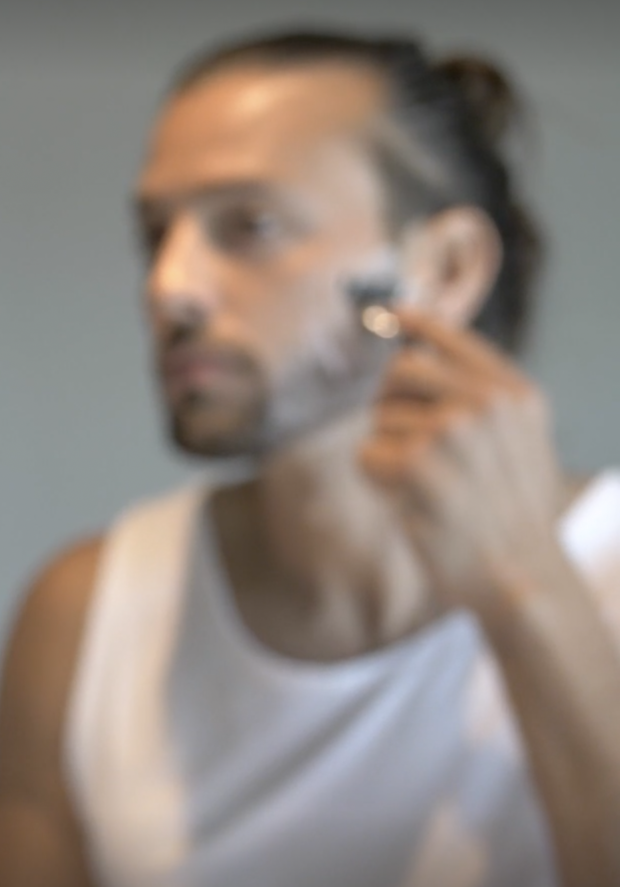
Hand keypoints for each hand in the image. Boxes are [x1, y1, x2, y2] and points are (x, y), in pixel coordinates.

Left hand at [359, 308, 572, 610]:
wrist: (520, 573)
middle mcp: (487, 402)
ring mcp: (454, 431)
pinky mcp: (419, 466)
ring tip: (425, 485)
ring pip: (379, 417)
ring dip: (387, 451)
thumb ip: (477, 397)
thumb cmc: (509, 512)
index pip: (454, 338)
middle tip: (408, 447)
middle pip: (401, 370)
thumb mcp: (517, 441)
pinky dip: (377, 482)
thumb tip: (413, 354)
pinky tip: (412, 502)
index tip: (388, 312)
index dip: (416, 323)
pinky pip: (366, 456)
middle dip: (390, 403)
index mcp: (515, 392)